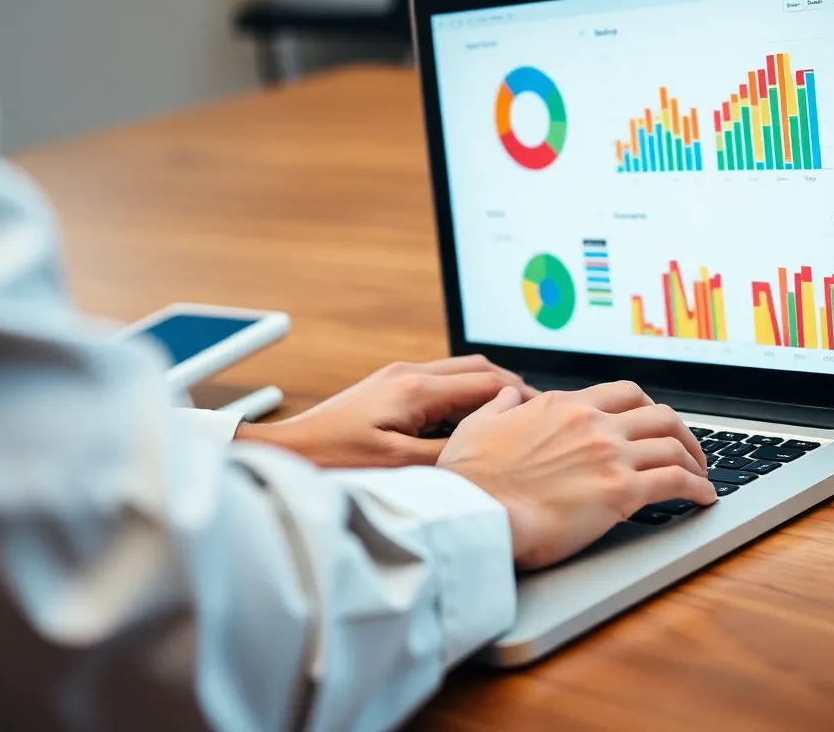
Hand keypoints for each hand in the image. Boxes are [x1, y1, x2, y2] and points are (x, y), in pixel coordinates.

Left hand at [236, 355, 536, 467]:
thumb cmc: (334, 461)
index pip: (488, 383)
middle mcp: (409, 373)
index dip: (523, 398)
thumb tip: (488, 454)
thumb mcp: (398, 467)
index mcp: (417, 389)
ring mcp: (397, 376)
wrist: (288, 451)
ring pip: (460, 370)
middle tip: (535, 414)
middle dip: (512, 388)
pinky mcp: (388, 385)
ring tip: (507, 418)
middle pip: (479, 367)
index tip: (544, 415)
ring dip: (487, 389)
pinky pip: (440, 380)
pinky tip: (467, 422)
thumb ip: (448, 456)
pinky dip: (463, 394)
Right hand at [437, 381, 715, 569]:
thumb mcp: (478, 426)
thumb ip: (500, 406)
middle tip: (687, 448)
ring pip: (673, 443)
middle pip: (657, 413)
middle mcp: (591, 423)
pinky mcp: (621, 491)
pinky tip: (704, 498)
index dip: (645, 408)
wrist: (473, 512)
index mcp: (562, 406)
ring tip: (701, 476)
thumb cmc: (469, 478)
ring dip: (694, 459)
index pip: (621, 394)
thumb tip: (509, 395)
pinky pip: (676, 481)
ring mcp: (609, 454)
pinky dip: (698, 488)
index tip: (652, 424)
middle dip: (680, 430)